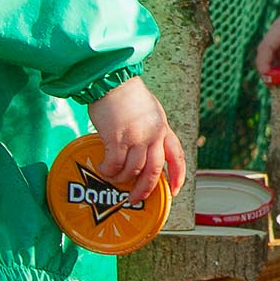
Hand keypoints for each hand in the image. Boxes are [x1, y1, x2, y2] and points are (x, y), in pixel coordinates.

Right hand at [91, 76, 185, 203]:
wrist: (112, 82)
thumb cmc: (127, 94)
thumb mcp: (150, 111)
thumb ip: (151, 130)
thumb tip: (143, 150)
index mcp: (163, 128)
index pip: (176, 156)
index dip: (177, 176)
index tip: (174, 191)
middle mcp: (153, 135)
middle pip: (154, 170)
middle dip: (145, 189)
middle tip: (135, 198)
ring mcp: (136, 137)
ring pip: (133, 170)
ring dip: (122, 179)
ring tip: (113, 178)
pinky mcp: (117, 138)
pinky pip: (114, 164)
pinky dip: (108, 170)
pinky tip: (102, 168)